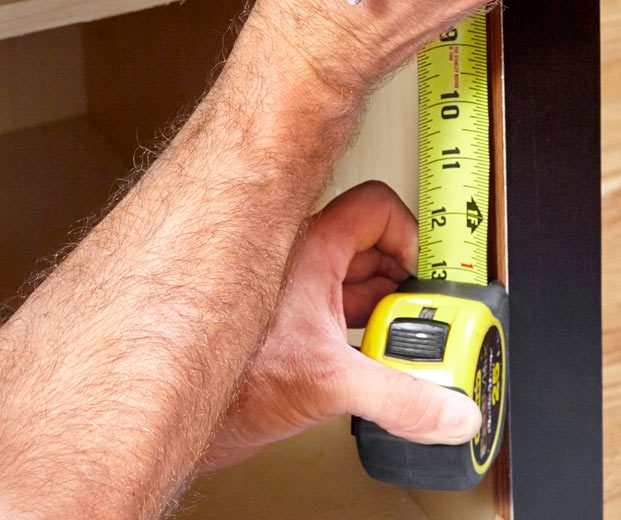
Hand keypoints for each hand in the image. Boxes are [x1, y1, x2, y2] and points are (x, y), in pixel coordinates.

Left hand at [200, 182, 480, 470]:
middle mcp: (300, 258)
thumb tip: (450, 409)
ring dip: (387, 311)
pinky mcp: (287, 322)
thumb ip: (400, 398)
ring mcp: (293, 290)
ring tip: (406, 345)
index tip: (430, 274)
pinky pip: (342, 311)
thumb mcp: (328, 386)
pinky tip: (373, 365)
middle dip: (406, 283)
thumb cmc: (222, 377)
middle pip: (374, 248)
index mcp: (311, 246)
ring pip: (357, 281)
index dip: (411, 235)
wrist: (170, 413)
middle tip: (429, 316)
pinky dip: (366, 333)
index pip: (377, 207)